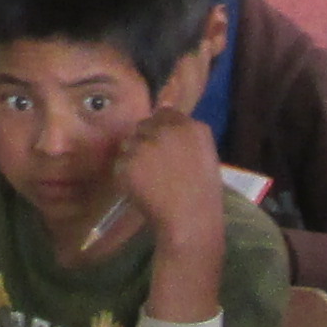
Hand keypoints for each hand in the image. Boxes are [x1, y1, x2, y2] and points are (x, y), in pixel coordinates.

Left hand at [115, 111, 228, 258]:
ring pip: (129, 143)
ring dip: (134, 155)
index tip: (163, 145)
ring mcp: (144, 145)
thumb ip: (186, 131)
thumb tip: (165, 106)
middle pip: (144, 125)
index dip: (161, 128)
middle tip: (155, 165)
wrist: (189, 220)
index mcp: (191, 127)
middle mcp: (166, 129)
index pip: (165, 113)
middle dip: (146, 140)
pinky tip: (141, 188)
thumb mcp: (205, 155)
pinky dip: (126, 175)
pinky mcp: (128, 162)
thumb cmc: (203, 193)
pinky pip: (121, 163)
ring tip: (149, 178)